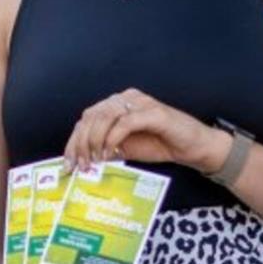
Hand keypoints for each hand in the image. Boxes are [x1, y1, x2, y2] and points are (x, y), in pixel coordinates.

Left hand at [64, 88, 225, 172]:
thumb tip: (83, 160)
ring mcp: (141, 103)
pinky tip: (109, 152)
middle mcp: (126, 98)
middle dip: (81, 142)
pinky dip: (113, 137)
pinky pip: (126, 121)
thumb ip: (105, 148)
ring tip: (94, 160)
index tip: (68, 163)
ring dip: (95, 139)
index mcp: (117, 104)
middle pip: (92, 115)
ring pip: (105, 115)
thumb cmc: (161, 145)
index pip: (87, 118)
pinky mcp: (154, 113)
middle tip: (80, 164)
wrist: (194, 147)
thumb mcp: (126, 148)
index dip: (74, 140)